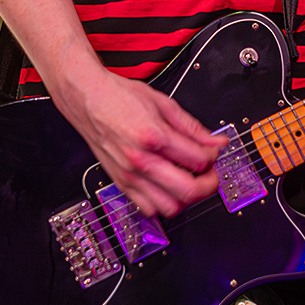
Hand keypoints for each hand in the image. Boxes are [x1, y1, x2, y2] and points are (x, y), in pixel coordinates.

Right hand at [53, 67, 224, 217]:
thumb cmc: (119, 96)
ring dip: (187, 198)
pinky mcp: (121, 183)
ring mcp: (130, 176)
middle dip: (208, 184)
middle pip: (188, 191)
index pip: (198, 160)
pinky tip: (169, 187)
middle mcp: (141, 160)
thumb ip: (192, 126)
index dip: (213, 157)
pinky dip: (164, 203)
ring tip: (191, 180)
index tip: (214, 152)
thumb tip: (215, 141)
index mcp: (154, 136)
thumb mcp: (163, 103)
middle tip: (211, 173)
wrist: (88, 98)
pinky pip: (147, 209)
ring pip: (169, 207)